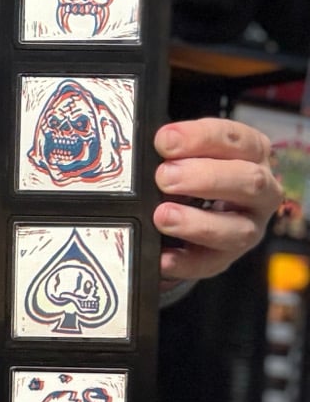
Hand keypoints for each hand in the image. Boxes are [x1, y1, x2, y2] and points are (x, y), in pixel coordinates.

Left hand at [153, 117, 281, 284]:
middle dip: (204, 178)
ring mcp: (248, 227)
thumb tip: (142, 148)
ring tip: (163, 216)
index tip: (164, 141)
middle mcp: (259, 190)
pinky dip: (184, 262)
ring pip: (237, 229)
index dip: (200, 138)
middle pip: (247, 181)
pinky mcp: (226, 258)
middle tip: (164, 177)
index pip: (235, 139)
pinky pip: (209, 264)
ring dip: (197, 223)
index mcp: (250, 153)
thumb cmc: (189, 173)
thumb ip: (171, 151)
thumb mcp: (185, 154)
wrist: (192, 215)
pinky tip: (163, 257)